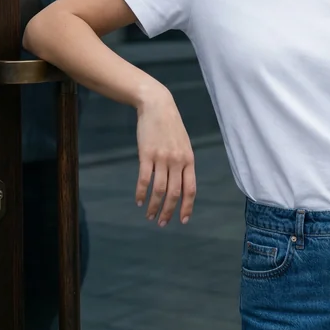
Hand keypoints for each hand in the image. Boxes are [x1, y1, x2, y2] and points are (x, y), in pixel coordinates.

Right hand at [134, 86, 195, 226]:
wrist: (158, 106)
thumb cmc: (171, 126)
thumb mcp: (184, 144)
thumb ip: (184, 163)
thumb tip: (181, 184)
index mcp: (189, 160)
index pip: (190, 189)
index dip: (186, 206)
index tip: (182, 220)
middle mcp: (177, 161)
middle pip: (174, 193)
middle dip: (169, 211)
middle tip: (162, 224)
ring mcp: (162, 158)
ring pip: (159, 189)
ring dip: (154, 206)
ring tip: (149, 216)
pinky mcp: (146, 154)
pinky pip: (144, 179)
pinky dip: (141, 192)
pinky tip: (139, 201)